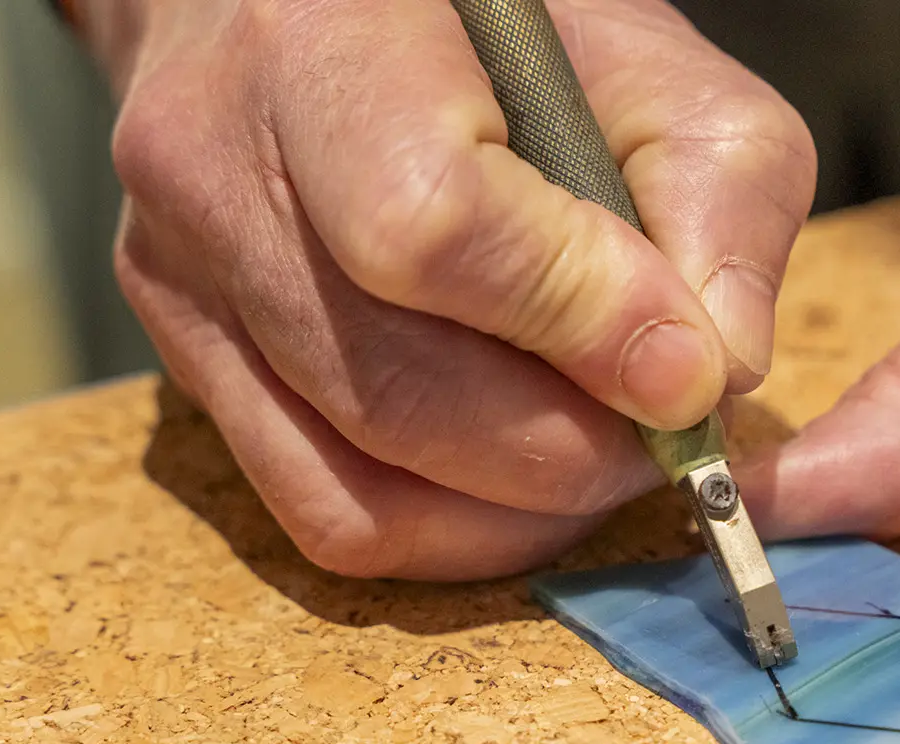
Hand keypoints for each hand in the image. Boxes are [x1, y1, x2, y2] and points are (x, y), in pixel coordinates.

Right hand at [78, 0, 813, 579]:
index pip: (427, 229)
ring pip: (362, 487)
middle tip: (666, 436)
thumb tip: (711, 378)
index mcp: (322, 47)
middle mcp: (214, 168)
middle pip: (400, 394)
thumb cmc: (498, 34)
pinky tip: (522, 489)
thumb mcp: (652, 68)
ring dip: (524, 509)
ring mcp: (184, 283)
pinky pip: (328, 518)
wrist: (314, 18)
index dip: (577, 323)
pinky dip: (455, 536)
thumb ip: (715, 201)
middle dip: (574, 449)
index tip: (684, 370)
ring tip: (603, 456)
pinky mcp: (190, 369)